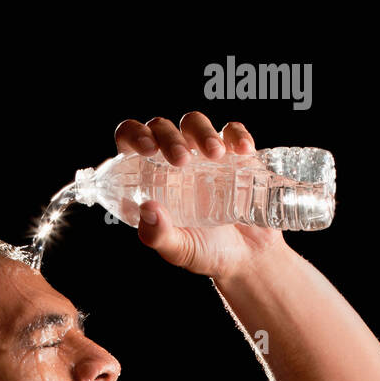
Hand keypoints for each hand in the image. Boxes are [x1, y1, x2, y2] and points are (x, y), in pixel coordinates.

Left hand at [114, 113, 291, 282]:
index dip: (133, 135)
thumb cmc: (206, 252)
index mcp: (149, 181)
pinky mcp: (233, 153)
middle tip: (181, 161)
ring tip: (216, 156)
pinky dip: (236, 136)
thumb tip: (148, 209)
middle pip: (161, 128)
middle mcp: (172, 163)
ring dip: (201, 132)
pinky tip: (243, 151)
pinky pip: (232, 132)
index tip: (146, 149)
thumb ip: (158, 235)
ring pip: (193, 123)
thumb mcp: (178, 250)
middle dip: (169, 137)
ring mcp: (202, 155)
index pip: (130, 142)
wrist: (248, 257)